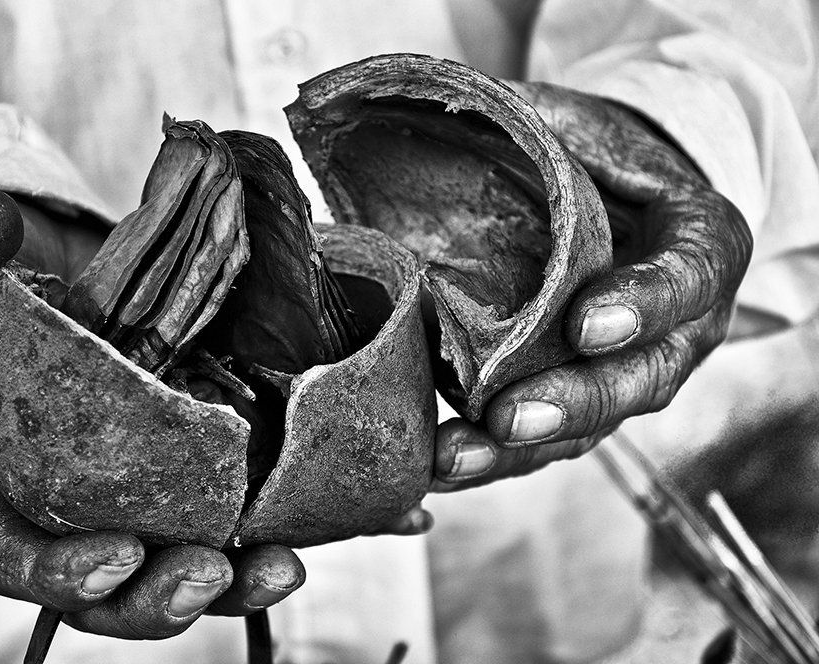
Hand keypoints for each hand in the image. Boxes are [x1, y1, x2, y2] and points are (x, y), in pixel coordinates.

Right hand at [0, 190, 304, 637]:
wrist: (40, 277)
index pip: (7, 549)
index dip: (54, 572)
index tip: (113, 559)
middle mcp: (53, 503)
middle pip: (96, 589)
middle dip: (151, 598)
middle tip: (206, 577)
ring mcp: (117, 496)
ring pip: (160, 573)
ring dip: (222, 585)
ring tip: (274, 570)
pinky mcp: (170, 475)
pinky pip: (210, 526)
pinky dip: (252, 543)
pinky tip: (292, 542)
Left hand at [433, 82, 752, 489]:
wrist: (616, 194)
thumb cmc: (606, 155)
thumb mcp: (592, 125)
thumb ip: (552, 128)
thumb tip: (464, 118)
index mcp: (699, 246)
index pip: (686, 278)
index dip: (643, 305)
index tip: (587, 325)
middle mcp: (679, 326)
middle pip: (638, 380)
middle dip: (572, 404)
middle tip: (510, 419)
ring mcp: (631, 369)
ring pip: (588, 427)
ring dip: (518, 451)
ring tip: (455, 460)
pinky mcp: (580, 394)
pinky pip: (546, 437)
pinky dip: (493, 455)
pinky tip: (440, 465)